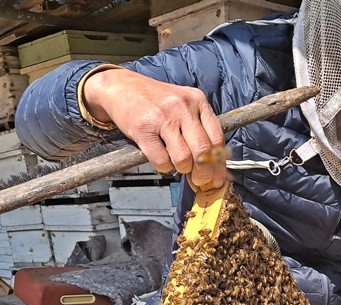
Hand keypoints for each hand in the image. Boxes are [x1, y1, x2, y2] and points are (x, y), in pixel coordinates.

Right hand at [82, 68, 227, 189]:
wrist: (121, 87)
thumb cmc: (154, 101)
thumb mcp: (183, 105)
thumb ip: (199, 129)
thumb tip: (213, 165)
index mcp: (198, 100)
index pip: (218, 139)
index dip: (218, 165)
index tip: (216, 178)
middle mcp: (183, 107)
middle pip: (204, 152)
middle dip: (203, 174)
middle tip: (198, 181)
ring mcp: (163, 117)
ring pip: (183, 159)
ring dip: (181, 169)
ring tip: (175, 162)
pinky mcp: (143, 128)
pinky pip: (161, 160)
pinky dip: (162, 166)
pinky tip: (160, 157)